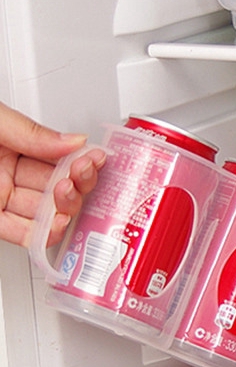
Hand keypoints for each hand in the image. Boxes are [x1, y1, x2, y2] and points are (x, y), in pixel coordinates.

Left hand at [0, 102, 105, 247]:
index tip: (95, 158)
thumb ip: (33, 132)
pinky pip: (21, 233)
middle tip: (80, 175)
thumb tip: (75, 141)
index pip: (60, 157)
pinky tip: (57, 227)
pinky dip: (43, 234)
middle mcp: (9, 173)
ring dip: (64, 209)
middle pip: (59, 186)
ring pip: (46, 212)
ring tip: (67, 198)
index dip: (82, 160)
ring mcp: (1, 197)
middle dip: (78, 184)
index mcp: (13, 145)